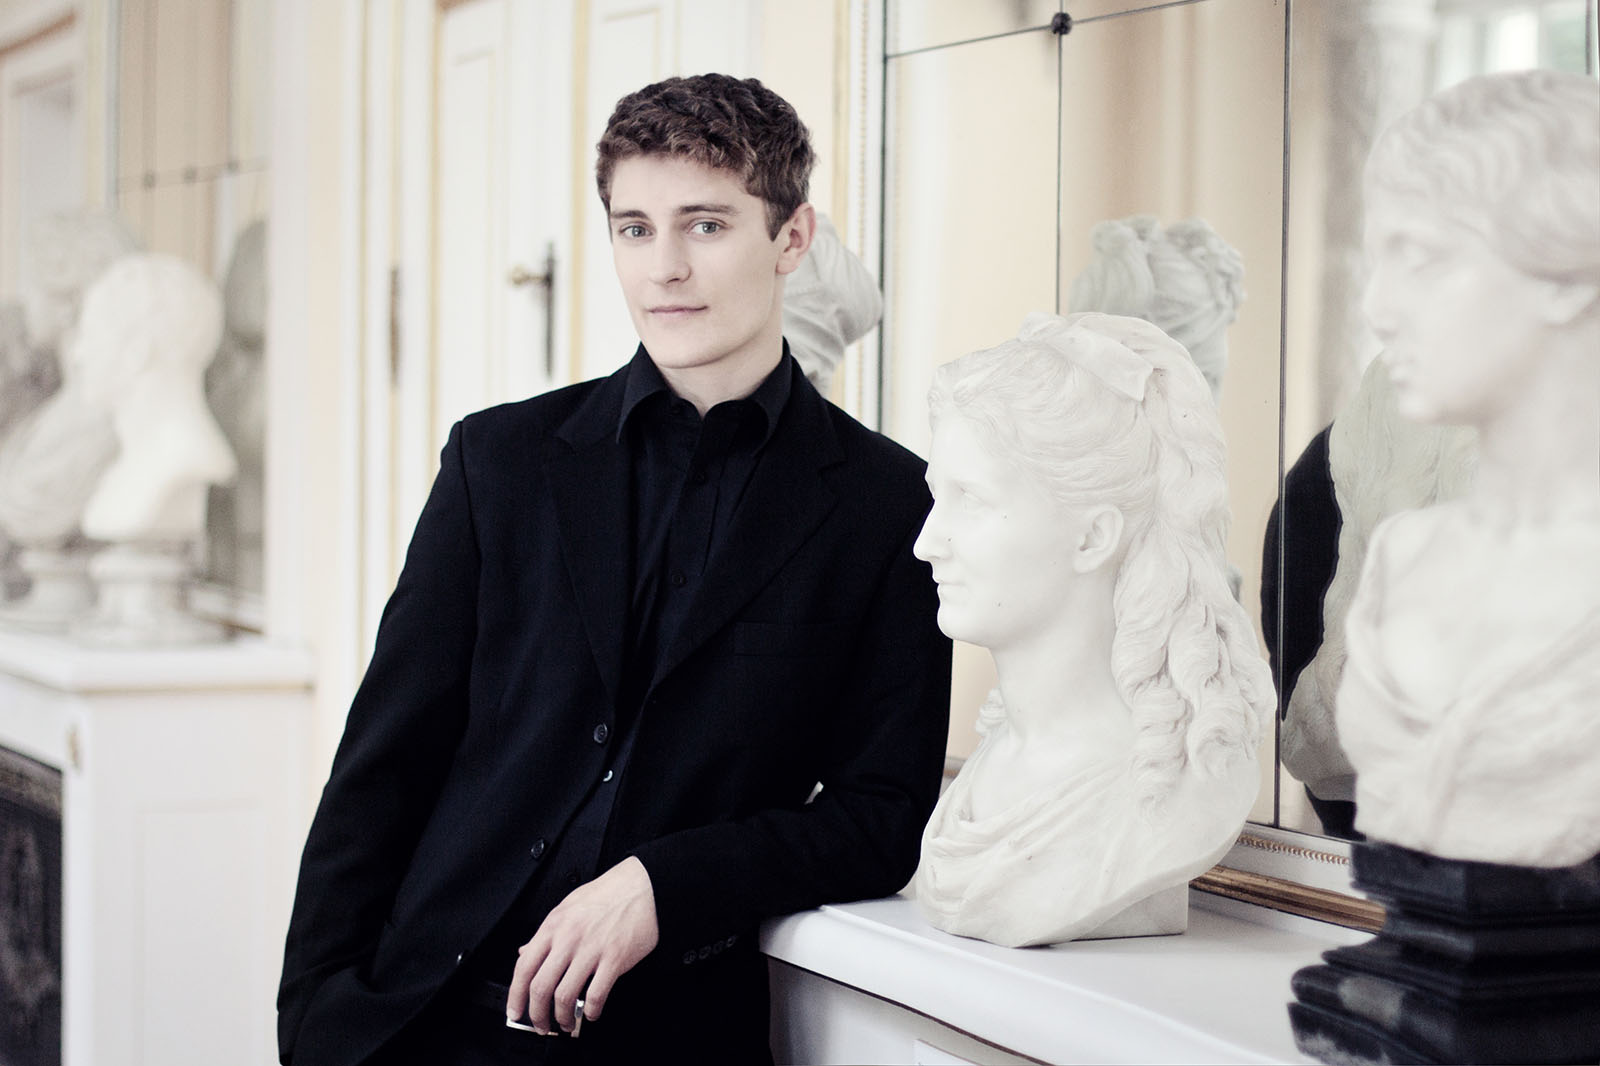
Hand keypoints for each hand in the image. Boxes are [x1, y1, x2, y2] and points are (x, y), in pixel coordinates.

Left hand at [504, 856, 658, 1034]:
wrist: (642, 886)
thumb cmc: (607, 895)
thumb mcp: (567, 907)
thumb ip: (546, 933)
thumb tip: (525, 951)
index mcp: (553, 926)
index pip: (523, 967)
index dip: (515, 996)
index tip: (515, 1011)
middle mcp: (569, 939)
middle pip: (541, 987)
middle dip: (537, 1015)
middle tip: (540, 1026)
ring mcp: (591, 950)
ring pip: (565, 996)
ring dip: (562, 1018)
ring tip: (566, 1023)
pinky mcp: (614, 959)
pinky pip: (596, 995)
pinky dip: (591, 1011)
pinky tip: (591, 1013)